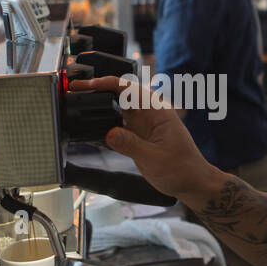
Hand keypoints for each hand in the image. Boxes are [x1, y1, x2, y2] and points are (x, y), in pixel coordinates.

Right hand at [68, 75, 216, 200]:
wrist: (192, 183)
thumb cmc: (183, 168)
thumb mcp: (155, 158)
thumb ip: (131, 145)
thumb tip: (109, 133)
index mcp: (157, 110)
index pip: (128, 88)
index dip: (105, 83)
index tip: (87, 85)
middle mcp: (148, 113)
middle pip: (118, 95)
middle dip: (96, 90)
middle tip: (74, 91)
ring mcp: (141, 124)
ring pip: (114, 109)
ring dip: (97, 107)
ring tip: (77, 105)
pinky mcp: (136, 136)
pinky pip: (115, 126)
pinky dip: (102, 125)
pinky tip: (89, 127)